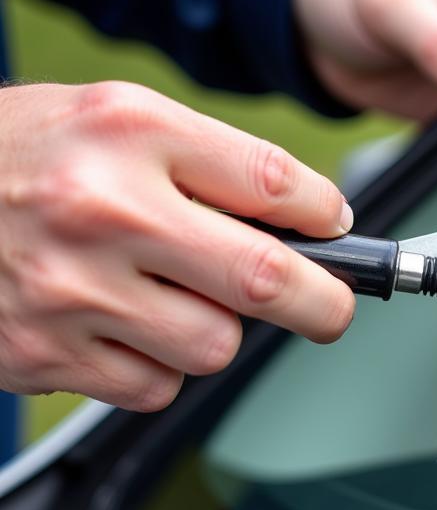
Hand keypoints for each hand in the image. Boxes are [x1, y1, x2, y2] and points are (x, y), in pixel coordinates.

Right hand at [0, 82, 353, 410]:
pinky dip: (157, 367)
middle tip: (330, 307)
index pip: (272, 181)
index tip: (333, 231)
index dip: (325, 216)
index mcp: (127, 131)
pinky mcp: (46, 354)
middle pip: (268, 279)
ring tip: (172, 298)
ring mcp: (70, 289)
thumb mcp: (111, 122)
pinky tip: (120, 326)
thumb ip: (211, 164)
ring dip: (215, 331)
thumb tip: (312, 221)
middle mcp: (102, 207)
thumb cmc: (18, 159)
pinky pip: (156, 387)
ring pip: (214, 346)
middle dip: (324, 304)